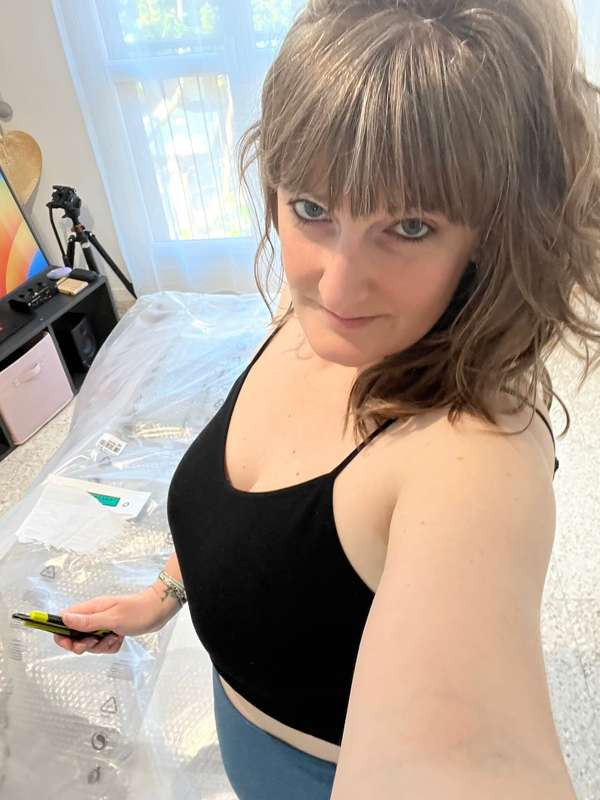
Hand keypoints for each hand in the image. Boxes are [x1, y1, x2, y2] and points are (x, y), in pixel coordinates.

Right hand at [53, 586, 175, 655]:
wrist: (159, 611)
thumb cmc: (138, 611)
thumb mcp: (112, 618)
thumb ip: (88, 621)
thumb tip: (64, 618)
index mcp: (91, 608)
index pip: (64, 619)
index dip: (62, 633)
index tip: (70, 643)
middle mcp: (94, 615)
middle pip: (75, 635)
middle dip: (83, 644)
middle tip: (95, 642)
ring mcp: (103, 623)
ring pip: (90, 643)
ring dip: (101, 646)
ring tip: (114, 637)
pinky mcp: (111, 631)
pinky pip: (103, 645)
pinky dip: (110, 646)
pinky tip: (120, 639)